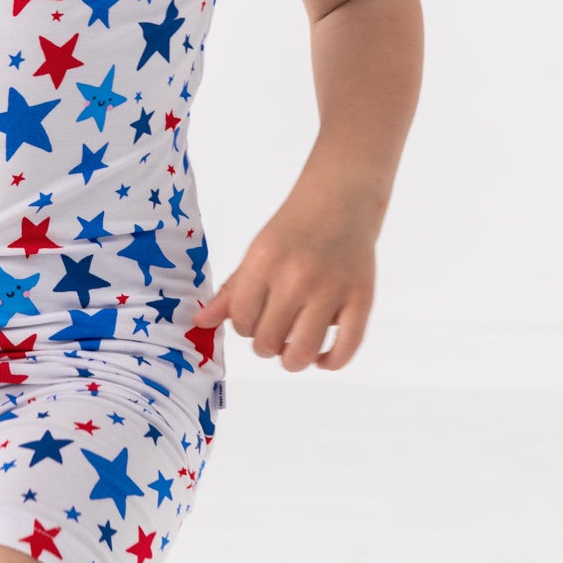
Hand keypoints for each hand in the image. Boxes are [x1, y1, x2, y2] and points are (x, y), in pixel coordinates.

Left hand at [191, 197, 375, 372]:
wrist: (341, 199)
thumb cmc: (294, 229)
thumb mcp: (257, 252)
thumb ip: (232, 290)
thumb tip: (200, 322)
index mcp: (265, 261)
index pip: (241, 319)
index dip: (243, 327)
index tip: (253, 320)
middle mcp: (297, 276)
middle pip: (269, 341)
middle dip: (266, 345)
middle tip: (273, 334)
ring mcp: (332, 289)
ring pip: (302, 352)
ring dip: (293, 361)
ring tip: (293, 350)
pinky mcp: (362, 298)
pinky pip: (345, 349)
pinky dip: (330, 363)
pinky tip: (321, 357)